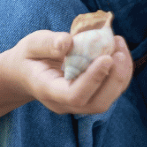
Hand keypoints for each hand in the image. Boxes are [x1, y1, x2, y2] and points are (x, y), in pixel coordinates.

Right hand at [2, 30, 132, 114]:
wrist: (26, 74)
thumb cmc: (28, 57)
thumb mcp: (31, 45)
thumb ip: (47, 43)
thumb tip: (68, 42)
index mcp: (48, 90)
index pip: (74, 95)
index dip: (93, 79)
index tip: (106, 57)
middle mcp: (65, 103)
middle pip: (96, 103)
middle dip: (114, 79)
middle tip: (119, 51)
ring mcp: (79, 104)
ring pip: (108, 98)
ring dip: (121, 74)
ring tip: (119, 44)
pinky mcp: (90, 97)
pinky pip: (111, 91)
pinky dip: (120, 72)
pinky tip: (118, 49)